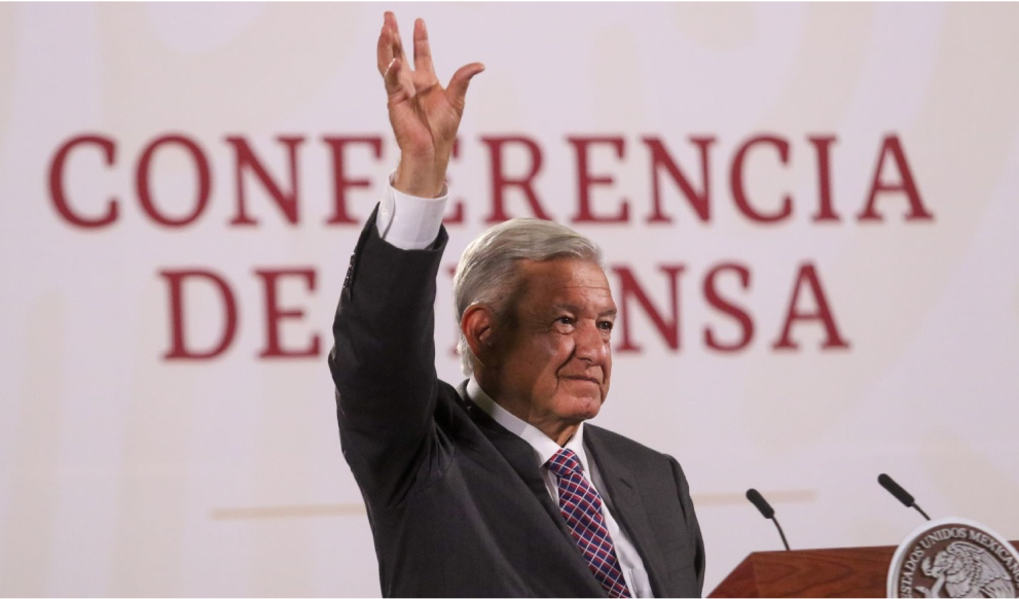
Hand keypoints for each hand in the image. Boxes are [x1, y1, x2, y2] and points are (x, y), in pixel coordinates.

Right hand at [378, 12, 483, 196]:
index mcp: (426, 81)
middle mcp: (411, 83)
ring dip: (386, 44)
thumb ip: (463, 80)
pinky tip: (393, 59)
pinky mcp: (394, 101)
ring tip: (386, 27)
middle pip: (399, 52)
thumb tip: (480, 65)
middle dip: (394, 34)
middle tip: (389, 15)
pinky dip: (391, 70)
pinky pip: (390, 82)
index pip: (421, 53)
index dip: (419, 37)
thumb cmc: (442, 130)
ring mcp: (400, 91)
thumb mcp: (456, 100)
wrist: (432, 151)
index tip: (419, 21)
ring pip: (388, 62)